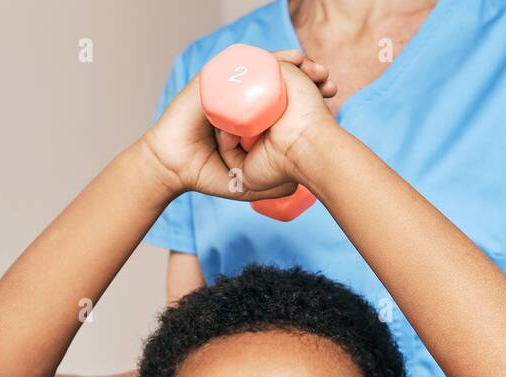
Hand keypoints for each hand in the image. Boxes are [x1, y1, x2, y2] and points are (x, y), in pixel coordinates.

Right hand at [141, 50, 336, 200]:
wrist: (174, 167)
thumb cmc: (205, 173)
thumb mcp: (244, 183)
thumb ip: (270, 187)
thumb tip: (299, 188)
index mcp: (252, 117)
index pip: (285, 98)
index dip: (310, 94)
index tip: (332, 94)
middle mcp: (242, 99)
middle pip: (278, 78)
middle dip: (305, 74)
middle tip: (328, 79)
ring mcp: (227, 87)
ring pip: (261, 67)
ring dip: (286, 61)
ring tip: (308, 64)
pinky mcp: (211, 80)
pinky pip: (238, 63)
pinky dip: (260, 59)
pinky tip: (281, 60)